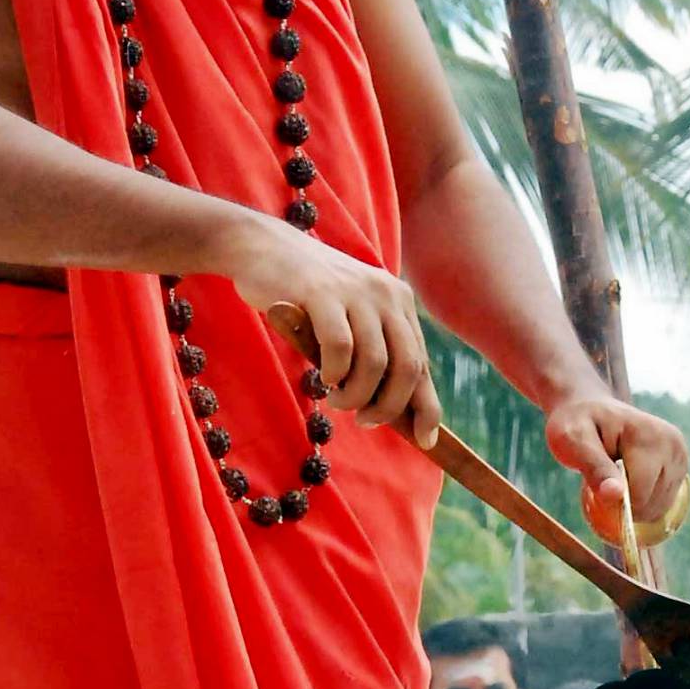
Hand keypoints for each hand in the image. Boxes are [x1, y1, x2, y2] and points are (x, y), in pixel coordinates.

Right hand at [230, 224, 438, 438]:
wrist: (262, 247)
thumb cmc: (305, 295)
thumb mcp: (350, 318)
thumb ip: (373, 352)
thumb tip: (394, 411)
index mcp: (399, 301)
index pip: (423, 363)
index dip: (427, 406)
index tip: (426, 440)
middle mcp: (386, 294)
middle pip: (407, 367)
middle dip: (389, 406)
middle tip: (365, 420)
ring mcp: (355, 292)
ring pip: (374, 363)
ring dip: (356, 395)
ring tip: (337, 399)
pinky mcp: (322, 293)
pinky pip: (340, 348)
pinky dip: (334, 373)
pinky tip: (323, 377)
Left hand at [544, 391, 689, 546]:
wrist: (590, 407)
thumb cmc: (577, 424)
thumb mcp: (573, 442)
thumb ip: (595, 468)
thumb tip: (616, 495)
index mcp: (648, 436)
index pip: (640, 495)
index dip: (615, 504)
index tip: (594, 488)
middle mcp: (672, 444)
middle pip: (653, 503)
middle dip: (625, 505)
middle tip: (603, 481)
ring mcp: (680, 454)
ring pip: (661, 506)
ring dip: (634, 505)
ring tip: (615, 479)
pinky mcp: (681, 464)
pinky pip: (665, 501)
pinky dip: (645, 502)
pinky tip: (629, 483)